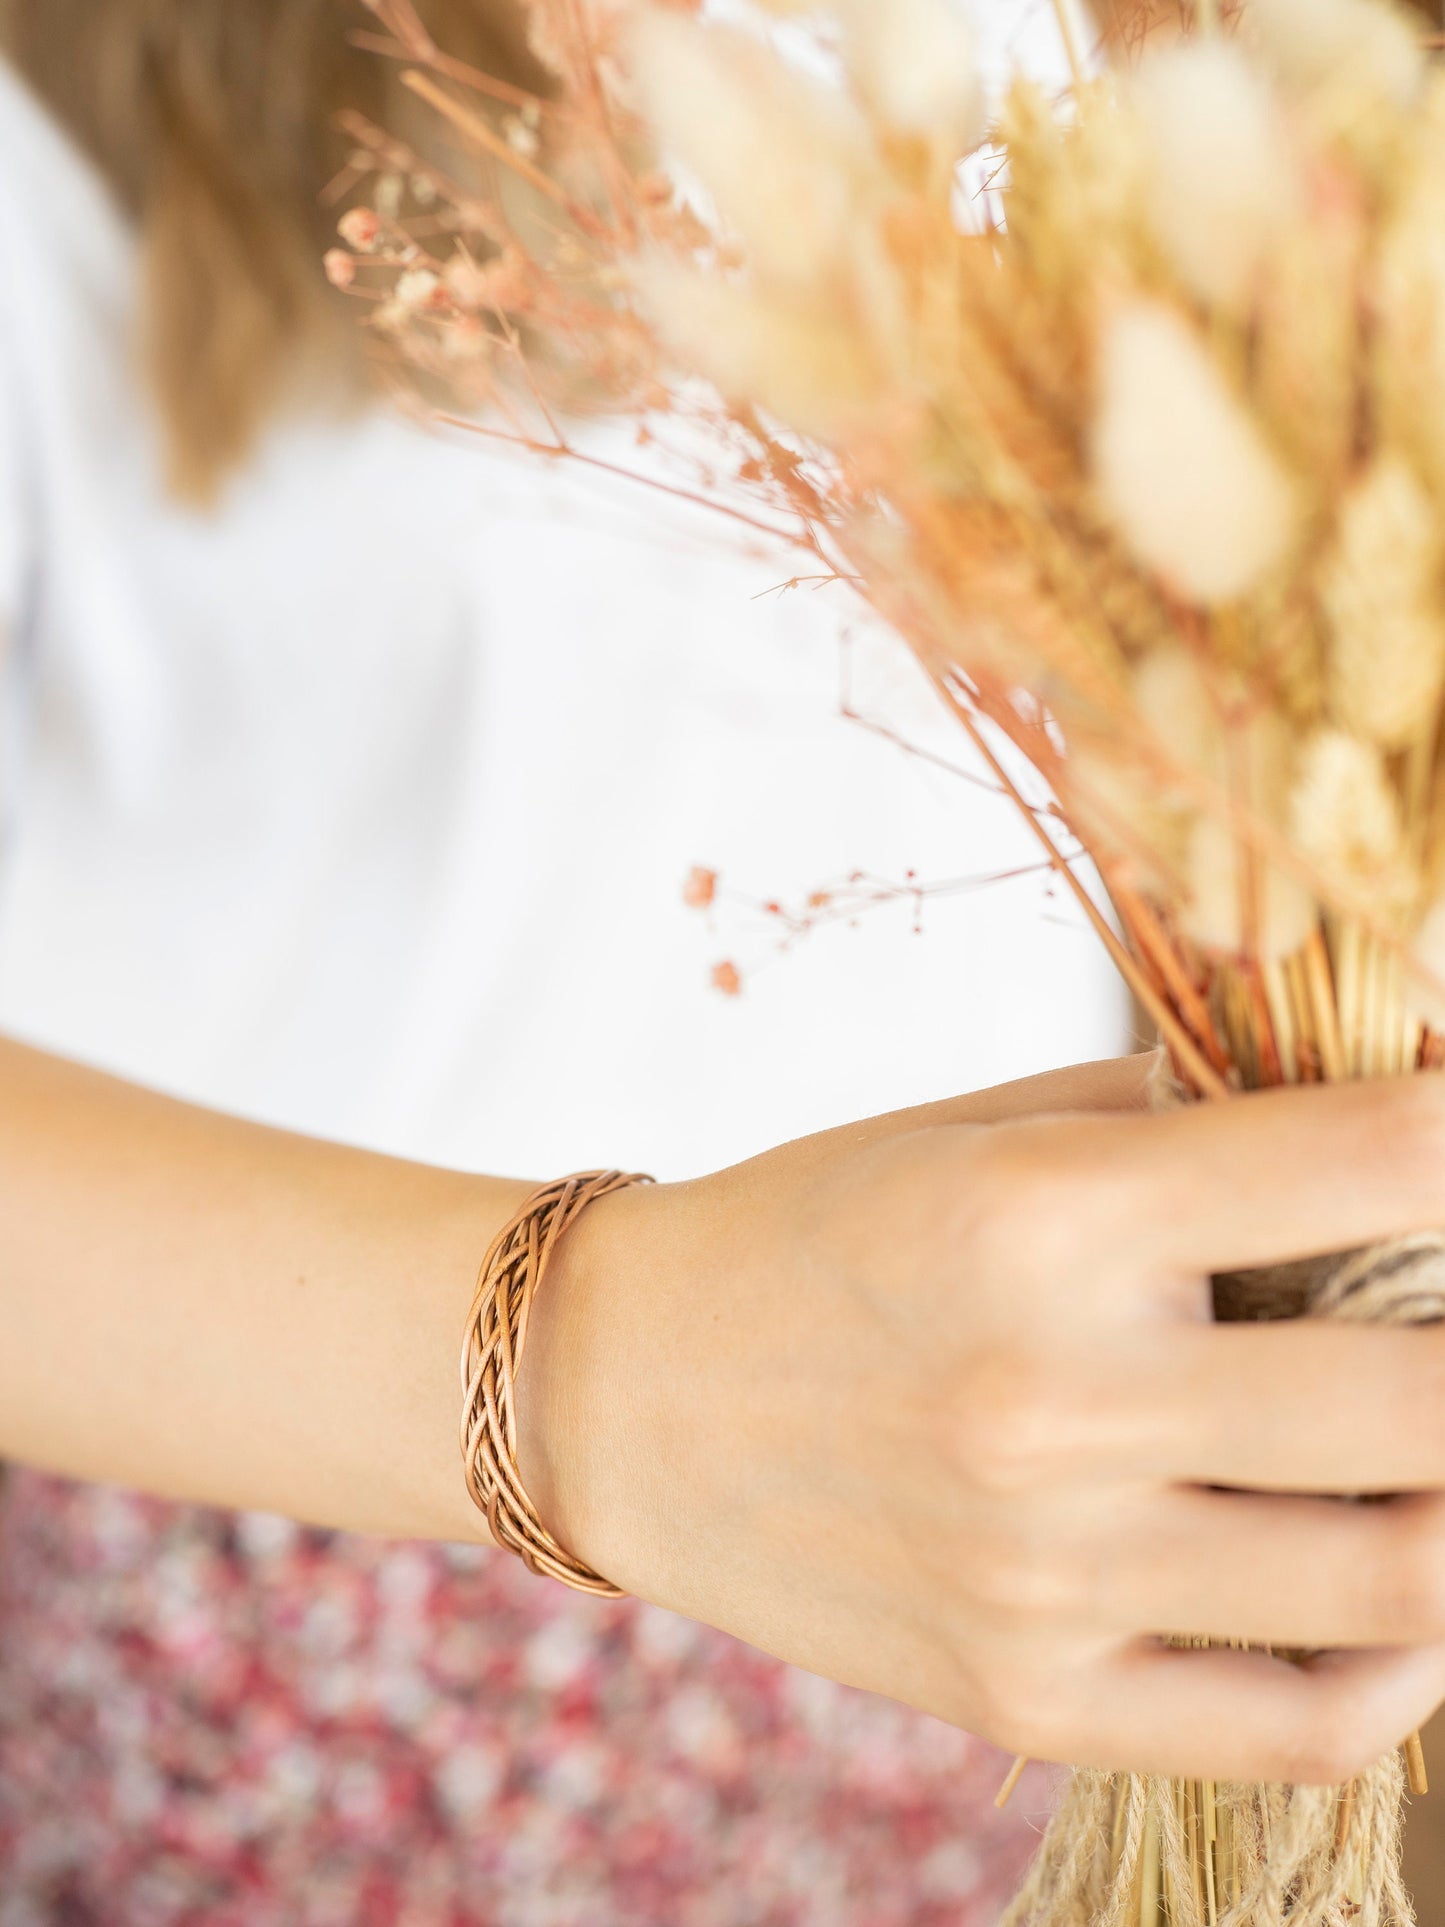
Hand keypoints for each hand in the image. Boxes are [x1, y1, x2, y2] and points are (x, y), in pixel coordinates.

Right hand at [519, 1056, 1444, 1784]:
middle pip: (1423, 1397)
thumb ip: (1191, 1117)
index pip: (1376, 1160)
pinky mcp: (1031, 1697)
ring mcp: (1045, 1572)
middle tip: (1441, 1313)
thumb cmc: (817, 1228)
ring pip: (1402, 1579)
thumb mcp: (985, 1126)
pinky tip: (1403, 1606)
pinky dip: (1406, 1671)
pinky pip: (1301, 1726)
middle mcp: (1056, 1397)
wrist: (626, 1391)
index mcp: (1047, 1215)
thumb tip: (1399, 1118)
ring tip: (1420, 1451)